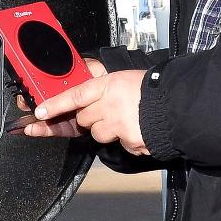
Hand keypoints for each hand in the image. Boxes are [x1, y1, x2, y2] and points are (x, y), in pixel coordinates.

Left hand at [17, 66, 150, 155]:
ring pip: (98, 134)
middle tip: (107, 110)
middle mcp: (111, 106)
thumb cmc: (154, 88)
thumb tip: (85, 81)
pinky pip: (119, 144)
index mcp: (109, 85)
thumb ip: (102, 84)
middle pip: (84, 119)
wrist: (179, 105)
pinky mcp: (130, 142)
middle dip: (90, 117)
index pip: (75, 95)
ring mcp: (120, 126)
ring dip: (106, 130)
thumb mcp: (124, 77)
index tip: (40, 112)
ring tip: (125, 119)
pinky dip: (126, 140)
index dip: (56, 104)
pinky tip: (138, 129)